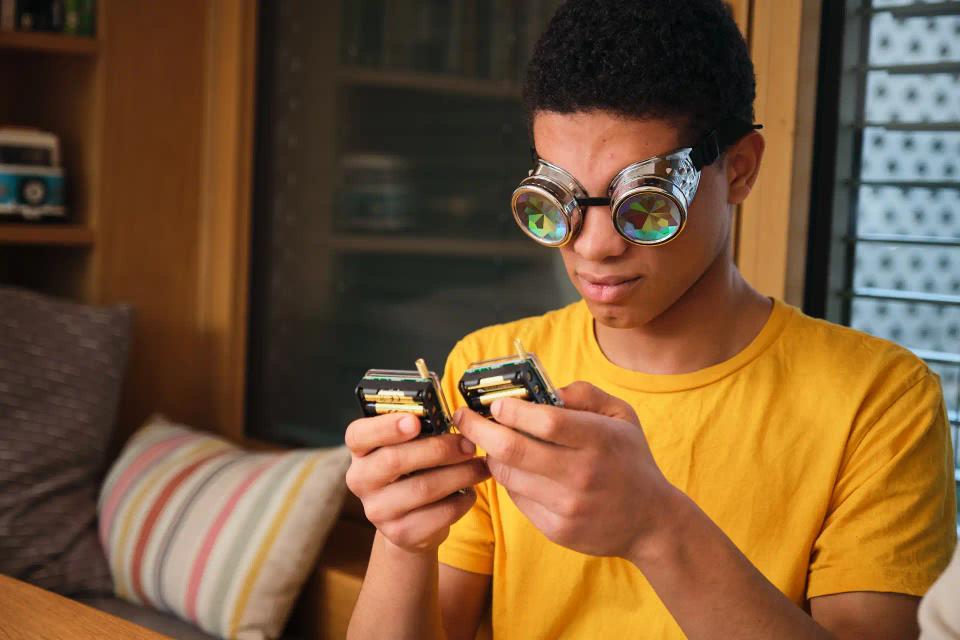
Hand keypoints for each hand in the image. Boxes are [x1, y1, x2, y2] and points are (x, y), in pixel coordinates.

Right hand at [345, 414, 490, 552]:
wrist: (410, 522)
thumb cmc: (413, 470)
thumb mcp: (407, 447)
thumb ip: (420, 431)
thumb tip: (459, 417)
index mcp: (359, 451)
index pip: (358, 434)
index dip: (386, 426)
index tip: (415, 420)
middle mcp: (360, 480)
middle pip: (394, 460)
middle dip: (438, 449)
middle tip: (468, 444)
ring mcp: (377, 511)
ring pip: (422, 488)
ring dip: (459, 474)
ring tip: (480, 466)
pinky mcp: (400, 534)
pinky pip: (439, 514)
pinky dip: (462, 500)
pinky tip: (470, 492)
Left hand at [454, 381, 673, 560]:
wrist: (651, 521)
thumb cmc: (629, 459)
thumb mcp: (621, 415)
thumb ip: (584, 394)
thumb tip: (544, 389)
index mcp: (599, 440)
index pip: (544, 421)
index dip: (512, 410)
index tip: (495, 403)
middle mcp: (582, 474)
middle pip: (513, 449)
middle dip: (478, 430)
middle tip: (464, 417)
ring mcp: (568, 505)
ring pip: (508, 475)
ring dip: (491, 455)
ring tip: (490, 442)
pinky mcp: (557, 528)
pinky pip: (517, 498)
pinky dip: (510, 480)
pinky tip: (515, 468)